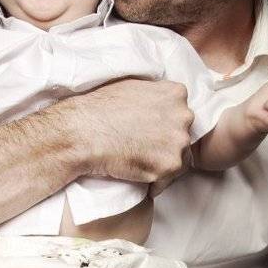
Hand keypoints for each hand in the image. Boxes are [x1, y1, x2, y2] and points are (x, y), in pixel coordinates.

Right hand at [68, 78, 197, 199]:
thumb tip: (158, 102)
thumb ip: (154, 93)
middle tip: (145, 149)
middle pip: (182, 134)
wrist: (84, 132)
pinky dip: (157, 182)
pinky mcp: (170, 165)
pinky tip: (141, 178)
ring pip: (180, 157)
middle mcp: (183, 115)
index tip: (152, 132)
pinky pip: (169, 178)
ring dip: (164, 162)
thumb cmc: (100, 108)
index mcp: (175, 93)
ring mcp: (179, 141)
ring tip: (142, 164)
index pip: (180, 112)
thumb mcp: (133, 85)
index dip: (166, 124)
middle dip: (167, 143)